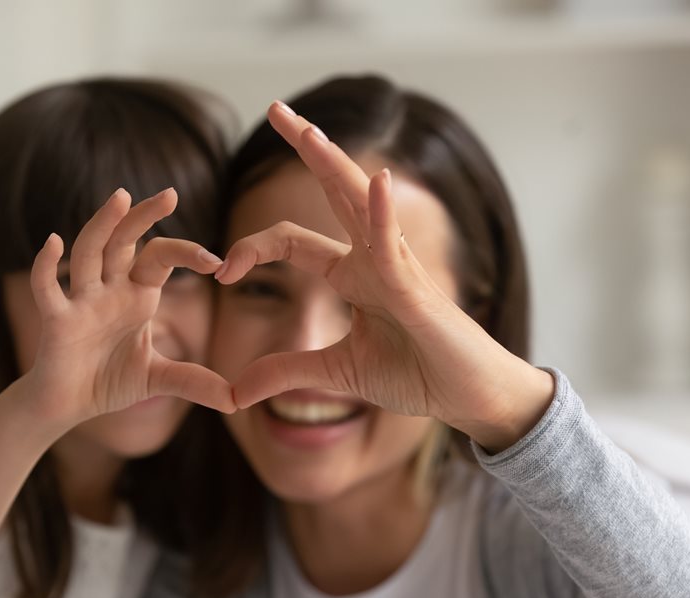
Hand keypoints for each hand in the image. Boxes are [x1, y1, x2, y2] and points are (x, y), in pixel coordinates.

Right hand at [28, 188, 235, 424]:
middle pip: (124, 241)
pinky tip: (53, 242)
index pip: (160, 258)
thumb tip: (236, 400)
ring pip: (89, 252)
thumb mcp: (158, 380)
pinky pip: (47, 287)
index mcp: (136, 295)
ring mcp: (81, 301)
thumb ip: (193, 381)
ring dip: (102, 225)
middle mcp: (109, 289)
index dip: (186, 253)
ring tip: (121, 197)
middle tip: (170, 194)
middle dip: (144, 217)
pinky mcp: (56, 319)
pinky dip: (46, 265)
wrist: (68, 407)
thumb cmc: (108, 382)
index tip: (216, 261)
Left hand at [217, 102, 552, 450]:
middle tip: (275, 107)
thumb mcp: (336, 373)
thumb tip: (235, 392)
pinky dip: (383, 214)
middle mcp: (373, 259)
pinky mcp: (416, 291)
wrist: (468, 399)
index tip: (221, 273)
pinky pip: (394, 248)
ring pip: (361, 204)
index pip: (291, 241)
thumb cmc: (416, 374)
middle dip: (305, 149)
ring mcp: (396, 268)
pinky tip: (376, 181)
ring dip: (334, 165)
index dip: (250, 249)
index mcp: (353, 275)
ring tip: (307, 130)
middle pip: (332, 192)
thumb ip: (286, 372)